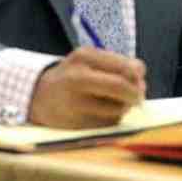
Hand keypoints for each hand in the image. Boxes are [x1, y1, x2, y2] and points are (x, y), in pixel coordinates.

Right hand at [29, 47, 146, 128]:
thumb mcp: (91, 60)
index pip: (123, 67)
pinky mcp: (74, 124)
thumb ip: (118, 64)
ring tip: (117, 104)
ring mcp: (73, 103)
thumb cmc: (74, 74)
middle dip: (135, 93)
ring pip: (116, 109)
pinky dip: (112, 120)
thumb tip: (141, 77)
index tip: (140, 80)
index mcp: (84, 57)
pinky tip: (104, 114)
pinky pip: (106, 125)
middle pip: (119, 87)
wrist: (40, 96)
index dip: (137, 76)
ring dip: (124, 109)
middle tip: (138, 98)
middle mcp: (76, 78)